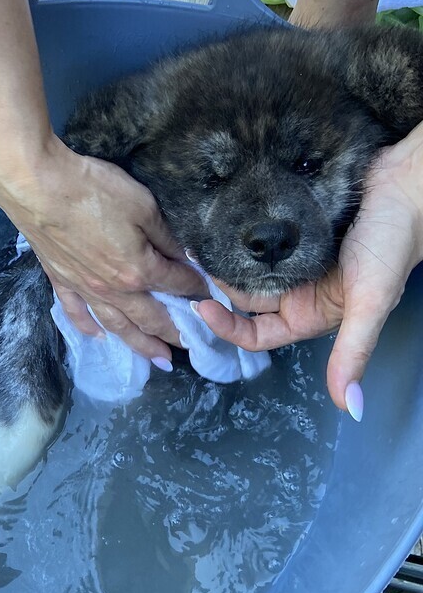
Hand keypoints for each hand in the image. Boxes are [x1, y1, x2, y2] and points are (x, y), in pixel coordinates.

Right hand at [0, 135, 207, 365]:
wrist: (37, 188)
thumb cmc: (93, 191)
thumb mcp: (143, 205)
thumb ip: (165, 236)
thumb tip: (183, 257)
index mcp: (139, 270)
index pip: (176, 284)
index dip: (196, 288)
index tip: (209, 294)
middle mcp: (114, 290)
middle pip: (150, 318)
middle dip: (174, 333)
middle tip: (191, 347)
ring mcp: (85, 289)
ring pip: (117, 325)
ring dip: (140, 344)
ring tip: (158, 360)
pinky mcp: (61, 282)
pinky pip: (78, 313)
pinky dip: (90, 329)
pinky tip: (100, 338)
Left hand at [194, 133, 422, 418]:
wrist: (411, 184)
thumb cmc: (396, 245)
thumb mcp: (370, 303)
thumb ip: (353, 353)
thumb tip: (349, 408)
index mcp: (308, 314)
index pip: (255, 333)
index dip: (226, 327)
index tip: (200, 306)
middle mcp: (295, 290)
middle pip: (242, 299)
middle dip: (217, 288)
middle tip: (192, 267)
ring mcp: (290, 259)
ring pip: (244, 268)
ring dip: (224, 260)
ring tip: (199, 245)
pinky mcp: (289, 230)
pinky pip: (255, 239)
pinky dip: (238, 235)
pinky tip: (218, 225)